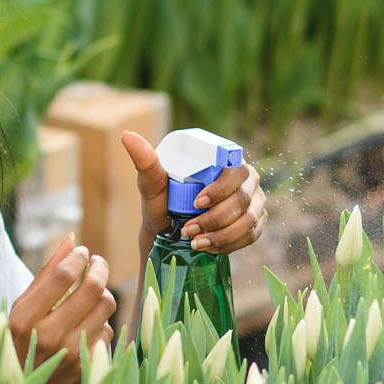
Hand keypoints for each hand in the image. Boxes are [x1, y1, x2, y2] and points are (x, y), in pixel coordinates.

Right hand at [7, 235, 114, 383]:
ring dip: (103, 294)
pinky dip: (101, 324)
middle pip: (92, 288)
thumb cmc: (17, 348)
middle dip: (100, 267)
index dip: (77, 256)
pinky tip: (87, 327)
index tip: (81, 252)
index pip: (62, 275)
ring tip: (93, 293)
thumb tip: (71, 240)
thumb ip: (45, 276)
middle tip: (97, 262)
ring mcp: (72, 354)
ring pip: (106, 306)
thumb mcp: (20, 312)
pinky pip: (108, 331)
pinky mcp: (90, 367)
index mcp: (24, 319)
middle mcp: (49, 336)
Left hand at [121, 130, 266, 252]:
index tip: (197, 203)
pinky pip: (251, 235)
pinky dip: (229, 245)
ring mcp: (255, 201)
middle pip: (243, 199)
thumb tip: (128, 136)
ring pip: (249, 220)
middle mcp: (247, 179)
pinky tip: (210, 248)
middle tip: (189, 230)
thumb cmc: (163, 200)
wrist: (169, 230)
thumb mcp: (152, 183)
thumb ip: (145, 161)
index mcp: (226, 161)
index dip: (220, 189)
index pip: (235, 171)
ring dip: (222, 235)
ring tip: (197, 243)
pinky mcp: (255, 223)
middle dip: (215, 218)